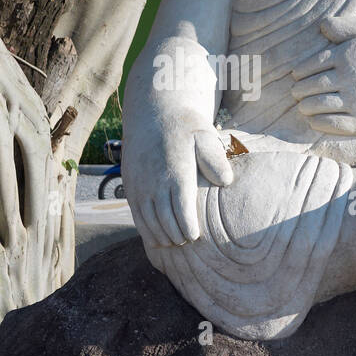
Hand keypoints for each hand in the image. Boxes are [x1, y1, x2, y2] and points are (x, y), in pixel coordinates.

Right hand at [122, 120, 233, 246]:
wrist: (152, 114)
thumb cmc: (185, 128)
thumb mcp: (204, 136)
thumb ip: (215, 159)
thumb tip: (225, 182)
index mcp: (177, 172)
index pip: (182, 210)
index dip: (188, 229)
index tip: (196, 237)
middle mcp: (155, 182)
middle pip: (165, 221)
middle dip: (177, 236)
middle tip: (187, 241)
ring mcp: (140, 185)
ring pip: (149, 221)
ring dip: (161, 236)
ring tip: (174, 242)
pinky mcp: (130, 186)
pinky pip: (136, 215)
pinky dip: (145, 230)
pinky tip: (156, 238)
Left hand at [290, 14, 355, 135]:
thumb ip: (348, 26)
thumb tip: (321, 27)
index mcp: (348, 54)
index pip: (312, 64)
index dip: (301, 70)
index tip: (296, 74)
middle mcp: (348, 78)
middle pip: (311, 85)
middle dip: (299, 89)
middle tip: (296, 92)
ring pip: (318, 106)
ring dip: (305, 107)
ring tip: (303, 107)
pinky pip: (334, 125)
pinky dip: (319, 123)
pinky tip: (315, 122)